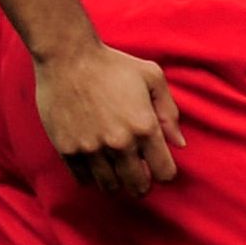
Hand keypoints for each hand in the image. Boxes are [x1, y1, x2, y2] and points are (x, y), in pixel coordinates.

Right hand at [39, 38, 183, 195]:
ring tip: (116, 168)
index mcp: (145, 127)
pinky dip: (92, 177)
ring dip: (117, 182)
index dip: (164, 172)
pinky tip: (95, 163)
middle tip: (138, 173)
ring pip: (110, 187)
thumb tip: (179, 144)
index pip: (164, 172)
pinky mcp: (67, 149)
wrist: (67, 57)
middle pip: (138, 186)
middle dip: (142, 183)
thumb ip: (169, 112)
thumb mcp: (153, 78)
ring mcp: (91, 149)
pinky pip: (83, 179)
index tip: (157, 164)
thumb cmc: (113, 65)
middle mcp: (119, 143)